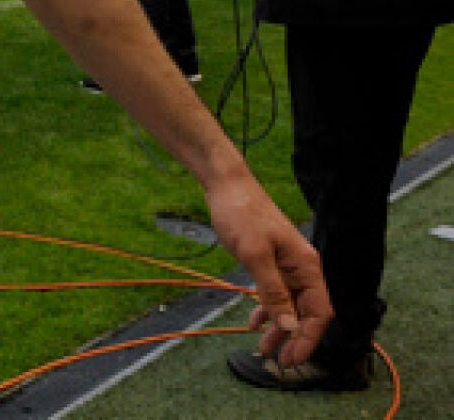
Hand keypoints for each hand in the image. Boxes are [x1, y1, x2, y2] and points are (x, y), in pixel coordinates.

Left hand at [206, 175, 332, 367]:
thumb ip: (272, 291)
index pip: (319, 312)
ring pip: (288, 305)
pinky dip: (266, 309)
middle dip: (293, 338)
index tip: (294, 358)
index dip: (309, 338)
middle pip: (305, 312)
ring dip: (278, 327)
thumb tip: (289, 325)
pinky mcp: (270, 261)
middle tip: (278, 361)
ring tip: (263, 349)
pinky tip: (253, 323)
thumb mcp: (254, 255)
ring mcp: (286, 265)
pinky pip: (274, 293)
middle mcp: (302, 268)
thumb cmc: (241, 214)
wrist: (226, 185)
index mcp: (306, 267)